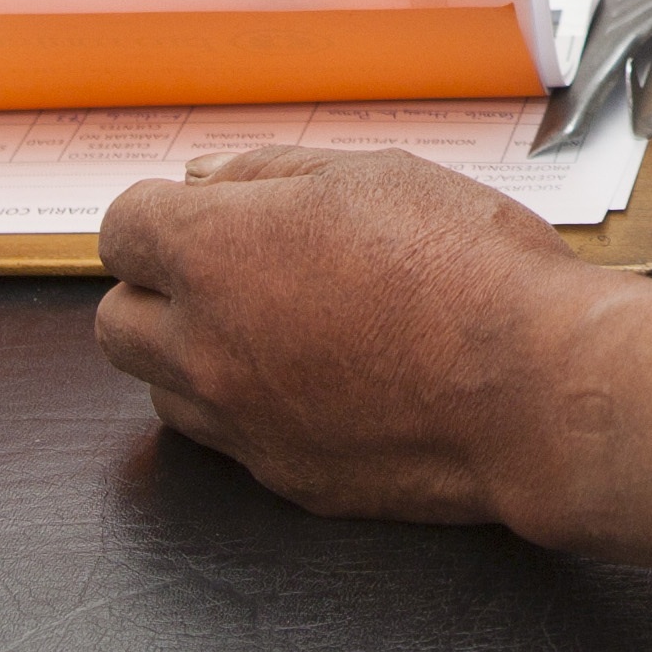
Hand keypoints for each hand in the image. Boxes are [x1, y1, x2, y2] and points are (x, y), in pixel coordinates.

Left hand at [94, 144, 614, 530]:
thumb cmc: (469, 269)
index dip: (160, 214)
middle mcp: (206, 346)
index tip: (202, 213)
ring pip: (161, 389)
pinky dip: (247, 407)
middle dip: (156, 291)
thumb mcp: (376, 176)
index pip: (122, 230)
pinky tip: (317, 379)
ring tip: (277, 327)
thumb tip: (205, 179)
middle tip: (229, 271)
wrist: (533, 388)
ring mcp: (239, 422)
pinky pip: (225, 439)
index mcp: (218, 254)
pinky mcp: (280, 476)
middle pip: (117, 321)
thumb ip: (270, 174)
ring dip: (192, 355)